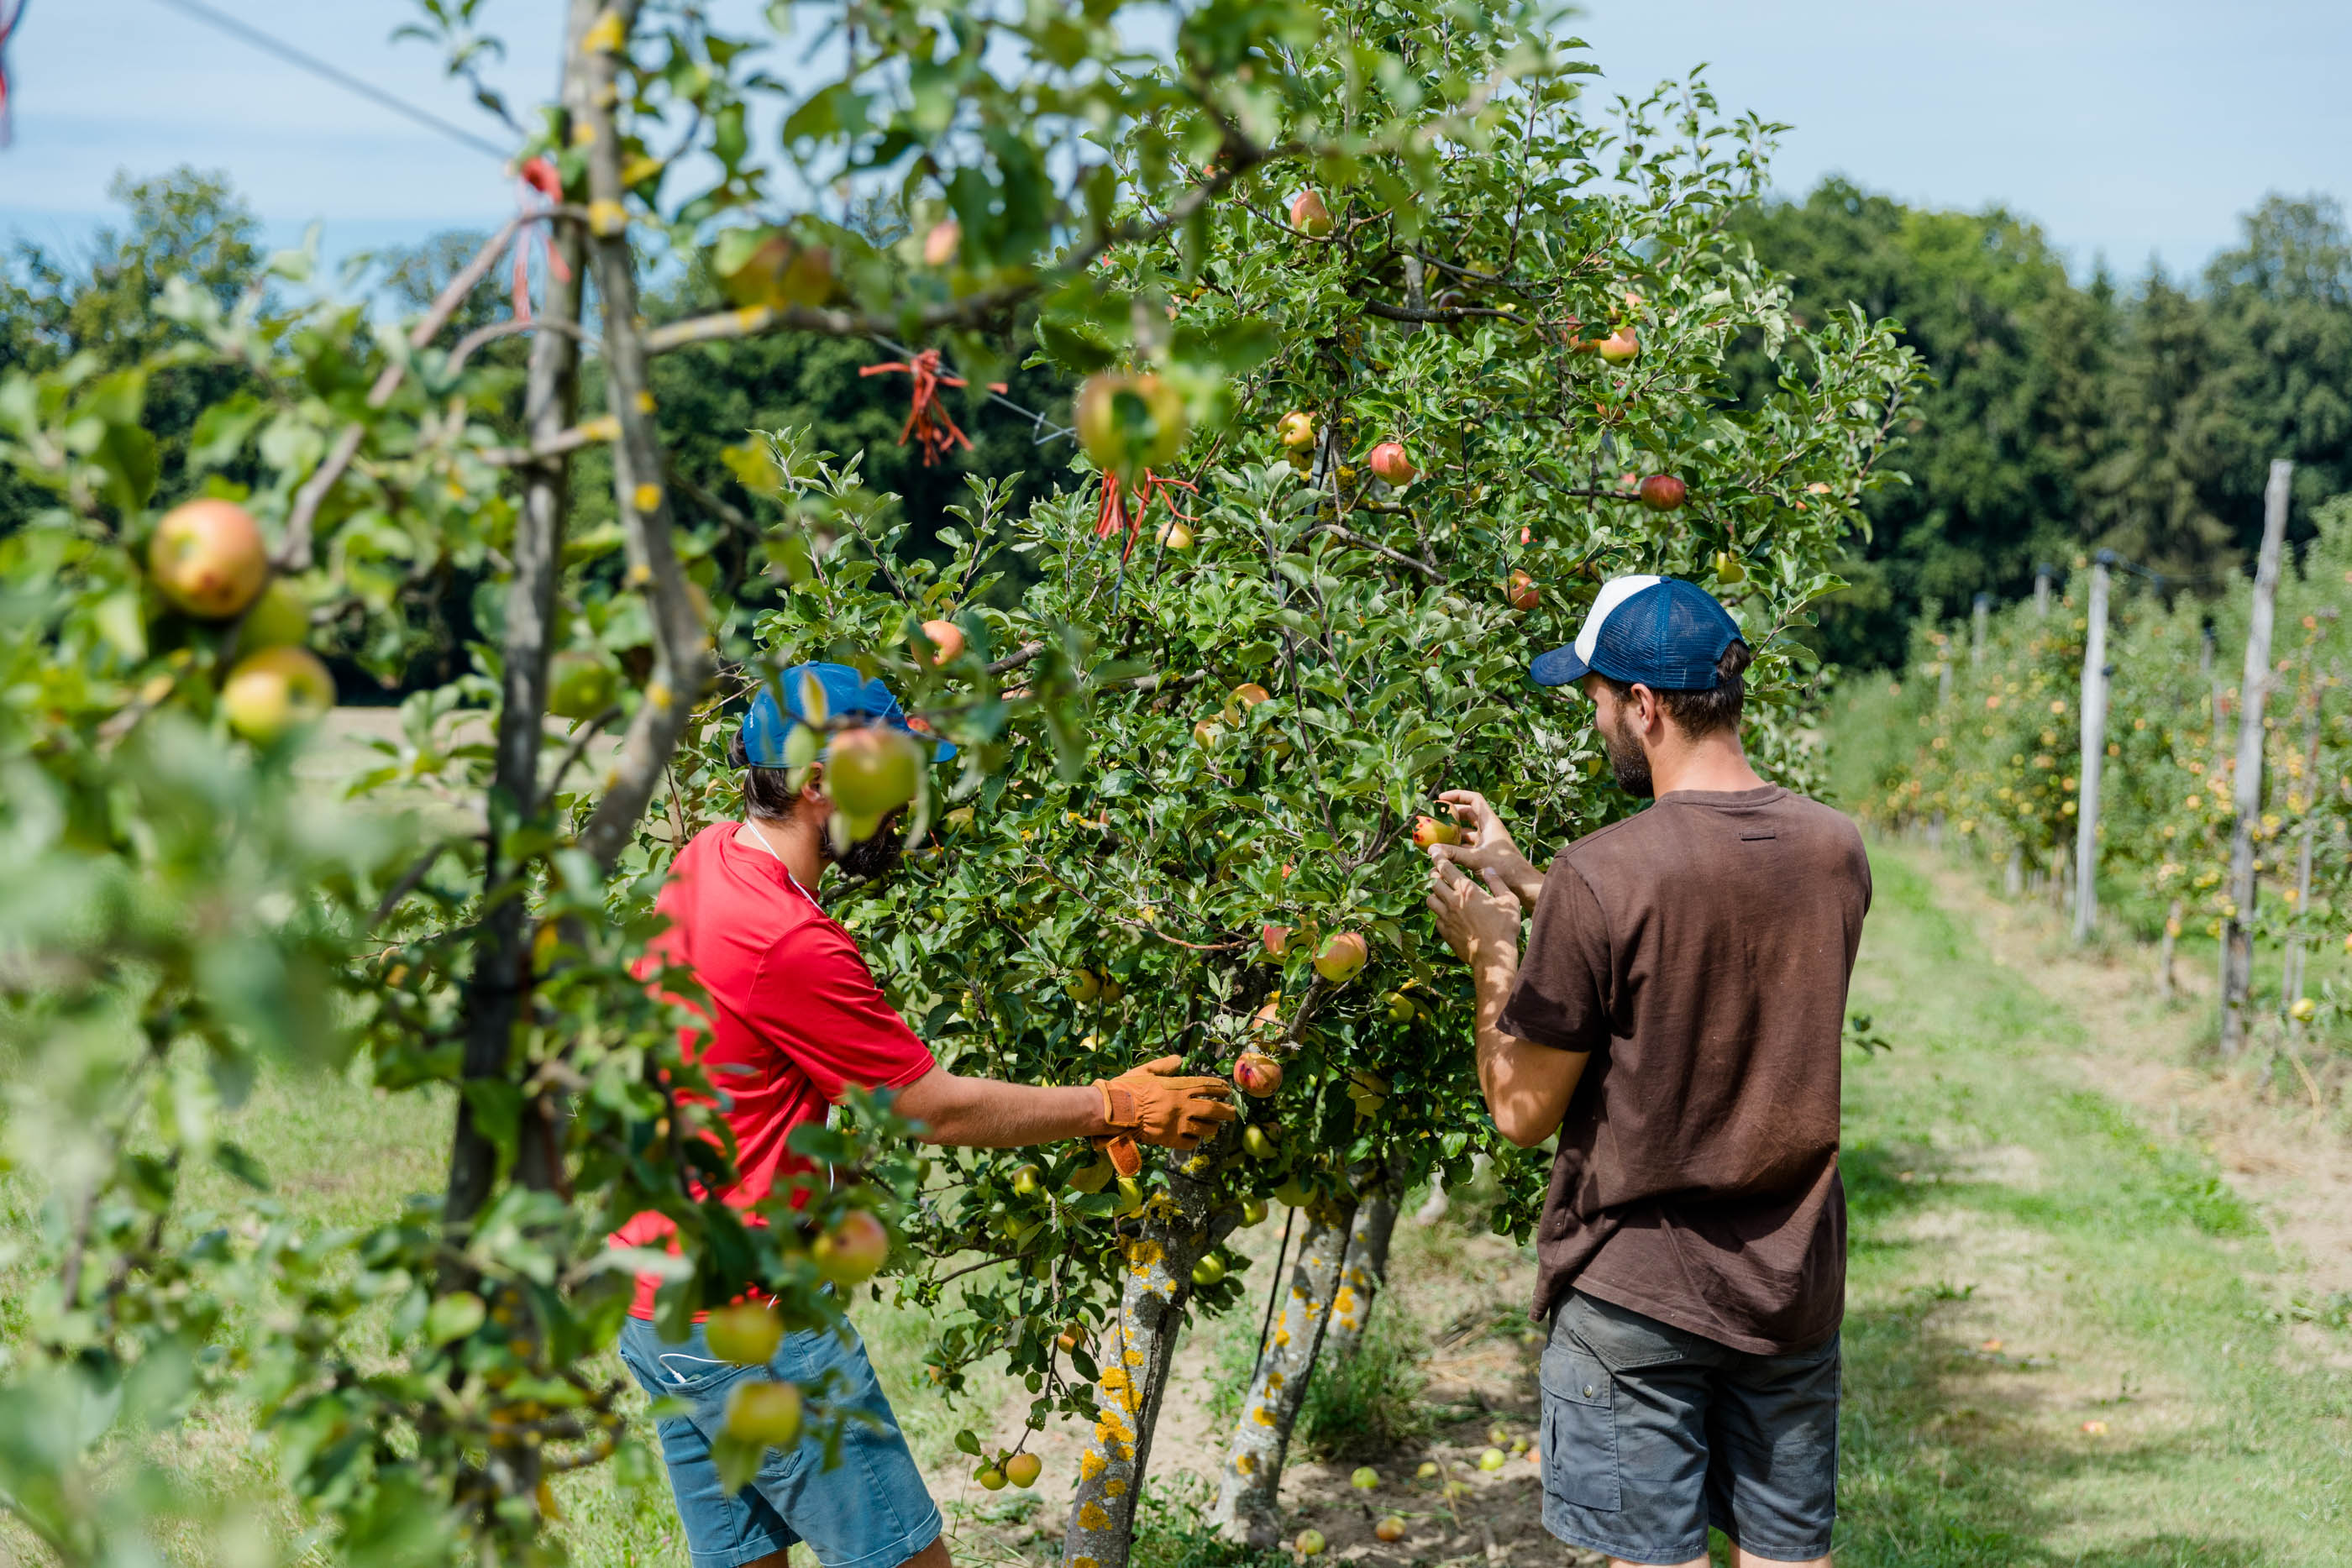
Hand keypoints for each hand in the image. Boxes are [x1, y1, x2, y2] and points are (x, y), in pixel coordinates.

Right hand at [1093, 1056, 1237, 1165]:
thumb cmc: (1128, 1088)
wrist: (1114, 1111)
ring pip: (1205, 1128)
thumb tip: (1180, 1059)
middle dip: (1226, 1111)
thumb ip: (1165, 1065)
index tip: (1228, 1090)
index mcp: (1177, 1087)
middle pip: (1213, 1109)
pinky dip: (1195, 1141)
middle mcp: (1182, 1106)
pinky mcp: (1169, 1139)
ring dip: (1213, 1128)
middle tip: (1232, 1112)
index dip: (1220, 1088)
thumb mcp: (1146, 1070)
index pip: (1207, 1086)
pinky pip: (1190, 1142)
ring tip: (1216, 1127)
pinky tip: (1195, 1138)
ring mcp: (1177, 1124)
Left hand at [1426, 854, 1523, 967]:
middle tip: (1439, 873)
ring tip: (1441, 892)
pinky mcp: (1444, 931)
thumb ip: (1497, 882)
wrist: (1493, 957)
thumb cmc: (1504, 928)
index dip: (1439, 858)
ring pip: (1430, 899)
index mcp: (1467, 890)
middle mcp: (1452, 901)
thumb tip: (1489, 870)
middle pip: (1433, 882)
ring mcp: (1446, 917)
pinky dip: (1439, 912)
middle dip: (1434, 874)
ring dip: (1434, 893)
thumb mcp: (1508, 901)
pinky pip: (1436, 917)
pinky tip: (1448, 913)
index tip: (1434, 852)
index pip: (1446, 868)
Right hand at [1429, 790, 1542, 904]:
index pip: (1474, 799)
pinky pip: (1468, 843)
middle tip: (1436, 816)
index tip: (1442, 799)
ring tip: (1437, 834)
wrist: (1521, 882)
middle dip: (1452, 814)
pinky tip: (1446, 851)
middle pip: (1469, 813)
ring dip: (1454, 830)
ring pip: (1468, 829)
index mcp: (1490, 822)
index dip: (1458, 795)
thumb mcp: (1475, 859)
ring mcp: (1488, 840)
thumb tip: (1431, 850)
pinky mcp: (1486, 851)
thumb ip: (1453, 854)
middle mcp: (1489, 828)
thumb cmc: (1504, 867)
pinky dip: (1457, 845)